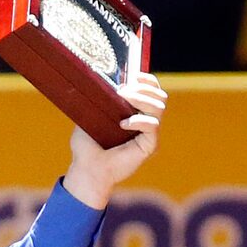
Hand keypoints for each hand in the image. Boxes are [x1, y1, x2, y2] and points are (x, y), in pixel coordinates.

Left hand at [62, 71, 166, 209]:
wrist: (86, 170)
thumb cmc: (86, 148)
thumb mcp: (89, 117)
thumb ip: (97, 101)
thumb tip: (99, 82)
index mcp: (135, 113)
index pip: (153, 92)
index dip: (148, 81)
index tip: (134, 75)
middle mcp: (145, 122)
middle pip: (160, 97)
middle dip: (143, 89)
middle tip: (123, 91)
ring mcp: (149, 135)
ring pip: (159, 108)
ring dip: (141, 100)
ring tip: (123, 100)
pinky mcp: (150, 146)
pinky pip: (153, 125)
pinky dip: (139, 120)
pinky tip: (123, 124)